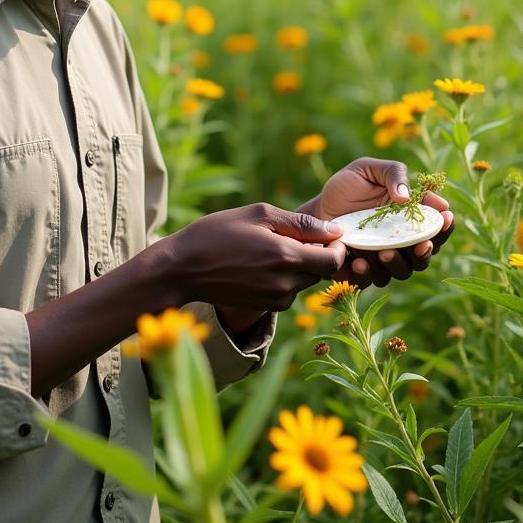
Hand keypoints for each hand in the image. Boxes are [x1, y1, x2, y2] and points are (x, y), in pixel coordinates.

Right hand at [165, 203, 347, 314]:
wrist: (184, 268)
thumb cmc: (218, 233)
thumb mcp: (258, 214)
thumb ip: (300, 223)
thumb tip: (335, 230)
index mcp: (285, 257)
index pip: (334, 260)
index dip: (338, 246)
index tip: (327, 233)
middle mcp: (285, 284)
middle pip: (322, 272)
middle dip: (317, 253)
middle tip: (294, 235)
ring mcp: (275, 299)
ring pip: (305, 282)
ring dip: (300, 265)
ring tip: (271, 247)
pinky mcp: (266, 307)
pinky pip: (289, 291)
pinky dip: (285, 277)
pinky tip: (262, 263)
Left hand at [296, 157, 453, 288]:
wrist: (316, 208)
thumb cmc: (348, 186)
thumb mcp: (368, 169)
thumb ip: (393, 173)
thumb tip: (406, 197)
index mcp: (410, 219)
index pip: (437, 228)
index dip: (445, 225)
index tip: (446, 216)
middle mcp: (402, 244)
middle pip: (425, 256)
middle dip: (426, 252)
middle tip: (422, 244)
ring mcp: (383, 260)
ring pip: (402, 272)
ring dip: (397, 264)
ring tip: (385, 252)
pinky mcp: (362, 272)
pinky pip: (370, 279)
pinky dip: (368, 273)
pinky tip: (360, 261)